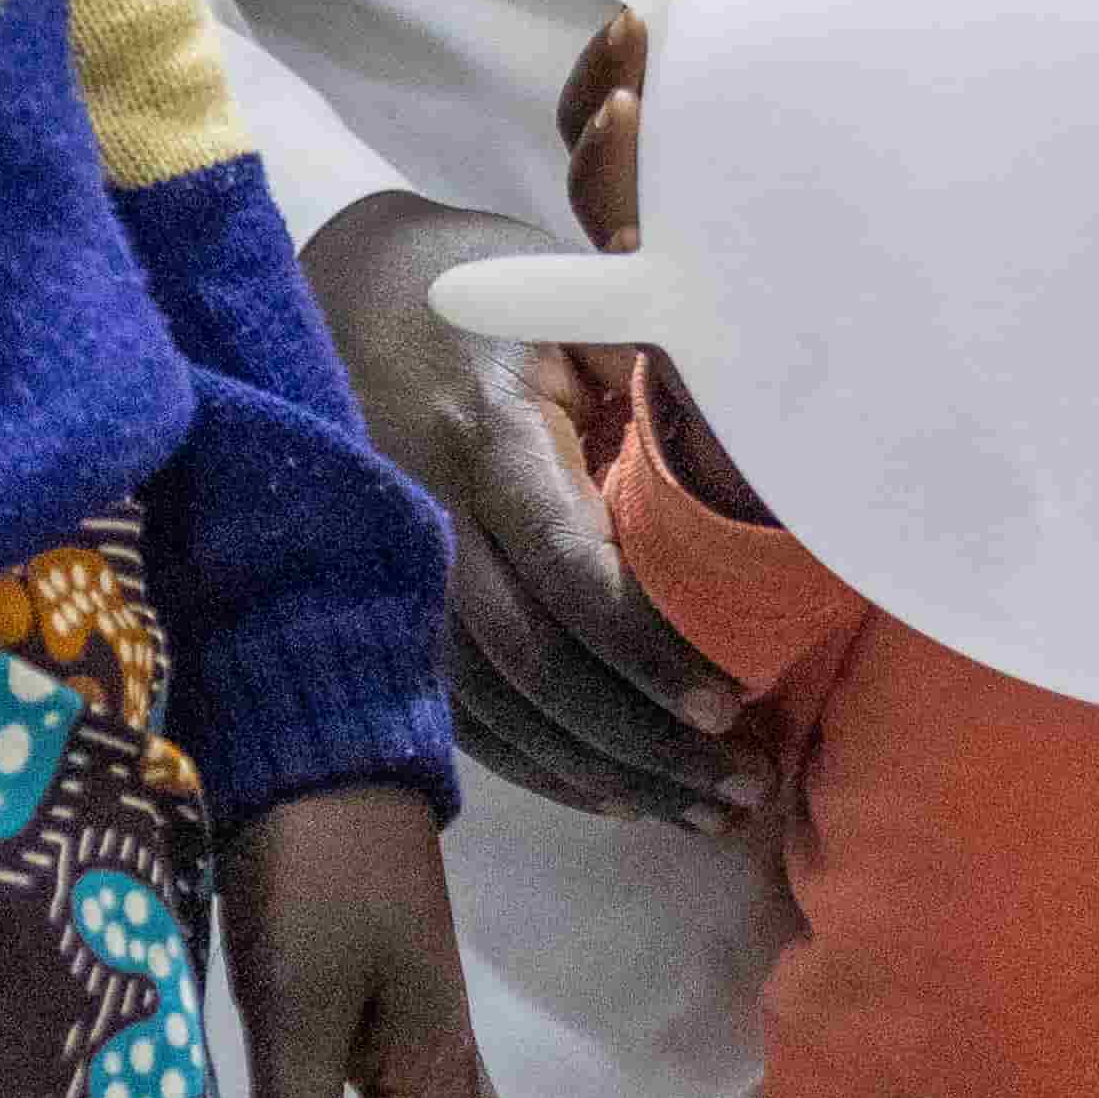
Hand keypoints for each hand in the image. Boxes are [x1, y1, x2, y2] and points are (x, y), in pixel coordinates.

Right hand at [308, 171, 759, 834]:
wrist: (335, 286)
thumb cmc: (473, 287)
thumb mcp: (559, 289)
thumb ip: (651, 349)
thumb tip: (763, 403)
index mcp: (484, 433)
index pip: (568, 566)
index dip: (646, 647)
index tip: (727, 702)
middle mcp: (427, 515)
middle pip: (534, 663)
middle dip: (641, 740)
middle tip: (736, 787)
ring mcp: (394, 571)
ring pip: (496, 708)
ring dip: (601, 773)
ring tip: (701, 811)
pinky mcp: (382, 605)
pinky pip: (458, 711)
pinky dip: (537, 765)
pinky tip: (612, 794)